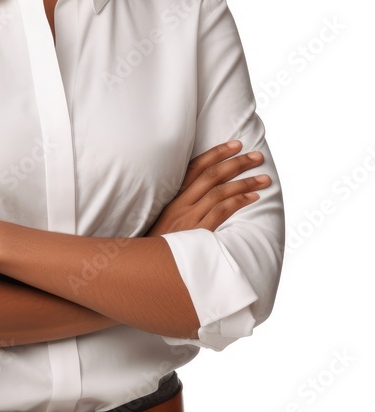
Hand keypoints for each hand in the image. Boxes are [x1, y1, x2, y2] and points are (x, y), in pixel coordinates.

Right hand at [146, 140, 270, 236]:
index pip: (196, 166)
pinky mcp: (196, 233)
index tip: (236, 145)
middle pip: (212, 175)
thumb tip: (204, 195)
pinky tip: (253, 198)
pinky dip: (238, 202)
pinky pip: (220, 212)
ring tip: (263, 178)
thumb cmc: (158, 244)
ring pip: (219, 191)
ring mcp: (188, 217)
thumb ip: (182, 206)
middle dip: (237, 163)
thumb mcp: (165, 219)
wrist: (147, 266)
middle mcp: (180, 203)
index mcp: (172, 196)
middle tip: (257, 156)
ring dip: (244, 182)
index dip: (217, 153)